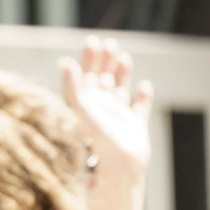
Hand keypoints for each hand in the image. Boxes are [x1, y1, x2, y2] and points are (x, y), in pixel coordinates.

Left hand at [61, 36, 151, 209]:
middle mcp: (101, 109)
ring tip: (123, 57)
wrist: (119, 169)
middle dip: (104, 61)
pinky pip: (140, 108)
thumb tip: (65, 63)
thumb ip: (73, 88)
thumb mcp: (80, 111)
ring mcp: (119, 118)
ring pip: (120, 90)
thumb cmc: (96, 143)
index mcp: (86, 105)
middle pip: (102, 79)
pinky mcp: (136, 127)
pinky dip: (143, 97)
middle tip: (108, 42)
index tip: (92, 40)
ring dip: (122, 73)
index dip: (88, 59)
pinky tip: (145, 85)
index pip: (85, 76)